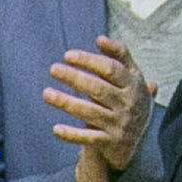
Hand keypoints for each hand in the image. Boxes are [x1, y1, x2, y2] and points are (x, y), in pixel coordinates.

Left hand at [44, 39, 153, 181]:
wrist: (134, 143)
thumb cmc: (127, 102)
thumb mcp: (131, 78)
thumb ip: (119, 57)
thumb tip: (99, 38)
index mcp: (134, 84)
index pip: (111, 68)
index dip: (89, 60)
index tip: (67, 55)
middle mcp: (129, 103)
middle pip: (98, 88)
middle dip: (74, 77)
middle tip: (53, 69)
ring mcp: (120, 124)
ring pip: (90, 112)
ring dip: (66, 102)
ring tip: (46, 93)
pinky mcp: (111, 142)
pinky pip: (89, 138)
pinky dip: (72, 134)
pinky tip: (55, 129)